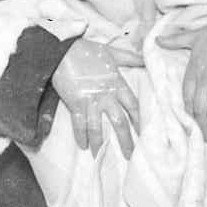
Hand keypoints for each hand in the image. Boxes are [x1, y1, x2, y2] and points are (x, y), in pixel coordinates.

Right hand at [51, 38, 144, 157]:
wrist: (62, 50)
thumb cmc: (86, 50)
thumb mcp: (111, 51)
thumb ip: (129, 57)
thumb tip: (144, 58)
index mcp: (117, 84)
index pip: (133, 106)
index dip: (139, 121)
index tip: (144, 134)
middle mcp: (106, 95)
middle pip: (120, 122)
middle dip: (125, 140)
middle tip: (130, 155)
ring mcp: (90, 100)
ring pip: (98, 127)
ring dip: (100, 143)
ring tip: (101, 156)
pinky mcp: (75, 103)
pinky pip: (79, 123)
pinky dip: (80, 135)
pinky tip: (83, 146)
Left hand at [158, 8, 206, 140]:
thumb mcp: (194, 36)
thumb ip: (175, 41)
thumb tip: (157, 39)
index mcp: (193, 71)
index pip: (186, 96)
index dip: (187, 111)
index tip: (189, 121)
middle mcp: (205, 81)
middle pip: (199, 109)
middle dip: (201, 125)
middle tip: (204, 137)